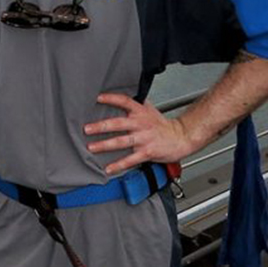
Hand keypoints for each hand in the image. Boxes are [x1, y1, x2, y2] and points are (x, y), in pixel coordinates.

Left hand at [84, 92, 198, 175]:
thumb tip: (118, 99)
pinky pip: (130, 159)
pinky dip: (118, 165)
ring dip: (105, 145)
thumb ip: (134, 105)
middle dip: (101, 126)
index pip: (125, 101)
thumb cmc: (162, 125)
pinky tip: (108, 168)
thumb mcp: (149, 110)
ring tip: (92, 147)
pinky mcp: (147, 152)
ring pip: (121, 142)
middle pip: (118, 123)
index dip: (111, 98)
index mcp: (141, 112)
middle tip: (87, 129)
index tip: (98, 98)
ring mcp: (143, 139)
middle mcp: (141, 124)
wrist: (181, 137)